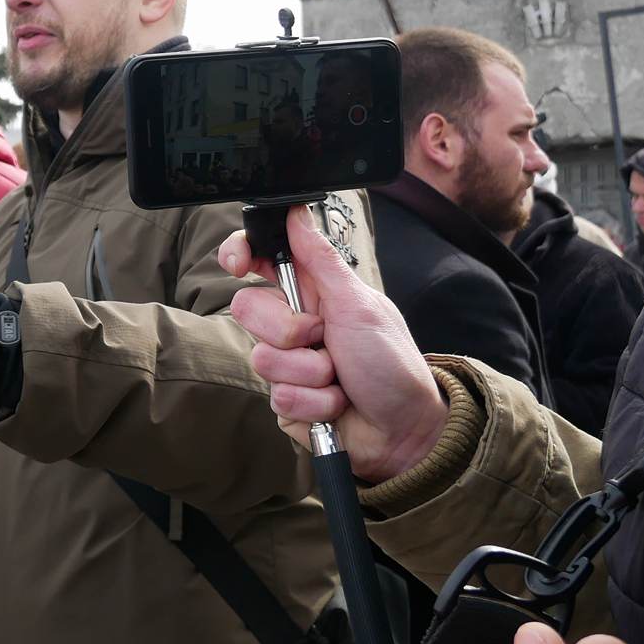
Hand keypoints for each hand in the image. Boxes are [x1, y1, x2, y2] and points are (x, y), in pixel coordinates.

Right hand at [221, 206, 447, 482]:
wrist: (405, 430)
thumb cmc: (392, 364)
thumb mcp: (359, 305)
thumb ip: (321, 260)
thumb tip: (297, 213)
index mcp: (314, 292)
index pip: (260, 260)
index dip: (240, 254)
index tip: (238, 264)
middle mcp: (295, 324)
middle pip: (247, 308)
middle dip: (289, 329)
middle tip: (325, 339)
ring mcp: (287, 364)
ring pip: (262, 358)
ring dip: (310, 373)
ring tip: (340, 378)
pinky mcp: (286, 401)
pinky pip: (278, 398)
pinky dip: (314, 402)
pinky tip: (336, 403)